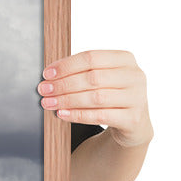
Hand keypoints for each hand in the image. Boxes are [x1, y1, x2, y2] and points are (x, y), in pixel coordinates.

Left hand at [38, 50, 152, 148]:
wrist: (134, 123)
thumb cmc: (111, 96)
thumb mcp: (103, 79)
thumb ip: (82, 72)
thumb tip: (50, 74)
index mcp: (125, 59)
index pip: (92, 57)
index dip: (67, 65)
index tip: (47, 74)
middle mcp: (135, 76)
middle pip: (92, 77)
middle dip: (63, 84)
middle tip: (43, 89)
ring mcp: (137, 98)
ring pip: (96, 97)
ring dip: (67, 100)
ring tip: (48, 103)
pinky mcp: (132, 119)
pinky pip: (100, 116)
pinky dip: (77, 115)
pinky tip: (62, 114)